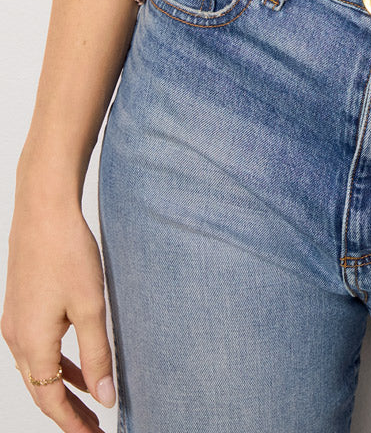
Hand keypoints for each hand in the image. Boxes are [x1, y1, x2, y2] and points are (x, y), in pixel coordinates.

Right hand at [2, 192, 115, 429]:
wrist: (43, 210)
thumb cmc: (68, 253)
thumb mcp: (91, 307)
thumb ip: (98, 355)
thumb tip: (104, 399)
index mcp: (33, 344)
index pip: (51, 400)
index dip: (72, 424)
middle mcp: (17, 338)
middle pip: (42, 389)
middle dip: (68, 412)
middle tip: (93, 429)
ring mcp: (15, 322)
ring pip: (39, 369)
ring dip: (63, 388)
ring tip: (89, 404)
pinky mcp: (21, 306)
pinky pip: (38, 348)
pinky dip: (57, 363)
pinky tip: (76, 363)